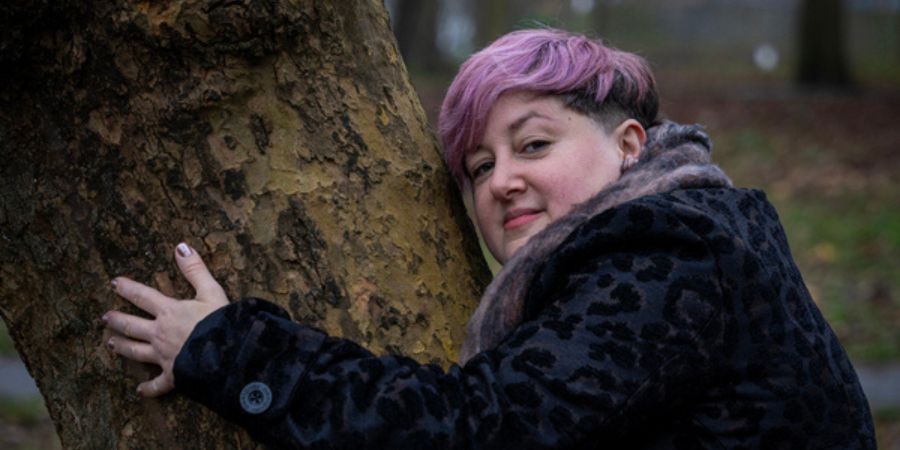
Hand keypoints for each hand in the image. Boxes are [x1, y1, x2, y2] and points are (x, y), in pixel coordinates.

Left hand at [104, 242, 228, 396]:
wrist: (227, 355)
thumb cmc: (221, 322)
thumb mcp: (211, 291)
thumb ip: (195, 269)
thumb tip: (181, 246)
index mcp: (169, 312)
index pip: (143, 296)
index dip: (128, 288)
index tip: (114, 283)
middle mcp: (160, 334)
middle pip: (133, 326)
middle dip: (117, 320)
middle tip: (105, 317)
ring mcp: (164, 356)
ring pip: (136, 352)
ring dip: (123, 347)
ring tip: (111, 343)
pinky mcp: (173, 375)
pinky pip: (157, 384)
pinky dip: (148, 388)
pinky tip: (139, 391)